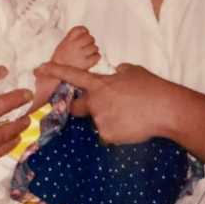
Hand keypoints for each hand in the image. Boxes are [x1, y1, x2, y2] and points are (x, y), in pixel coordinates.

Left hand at [34, 62, 177, 143]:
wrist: (165, 109)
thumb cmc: (151, 87)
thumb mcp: (133, 71)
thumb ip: (119, 72)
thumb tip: (117, 71)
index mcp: (100, 83)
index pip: (72, 75)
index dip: (54, 71)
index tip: (39, 68)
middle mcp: (95, 101)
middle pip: (77, 107)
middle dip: (82, 109)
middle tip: (101, 108)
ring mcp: (100, 119)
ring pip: (98, 122)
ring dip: (109, 120)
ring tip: (130, 116)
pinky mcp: (108, 135)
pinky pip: (108, 135)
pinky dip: (118, 132)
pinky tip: (132, 127)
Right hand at [51, 26, 99, 69]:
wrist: (56, 73)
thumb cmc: (61, 59)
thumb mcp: (63, 44)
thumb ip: (73, 38)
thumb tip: (86, 33)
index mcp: (68, 40)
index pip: (80, 29)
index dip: (84, 31)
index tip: (85, 34)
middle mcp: (74, 46)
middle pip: (90, 38)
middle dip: (90, 41)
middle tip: (87, 45)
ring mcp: (80, 54)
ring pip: (95, 47)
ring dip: (93, 49)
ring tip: (88, 53)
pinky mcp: (86, 64)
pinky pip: (97, 56)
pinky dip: (96, 57)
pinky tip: (91, 58)